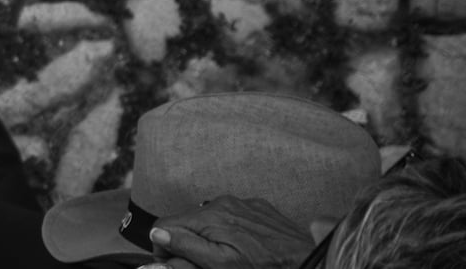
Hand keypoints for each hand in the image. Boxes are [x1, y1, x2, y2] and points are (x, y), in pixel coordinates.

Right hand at [151, 196, 313, 268]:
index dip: (164, 248)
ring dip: (207, 237)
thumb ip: (186, 247)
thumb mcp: (221, 265)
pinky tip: (243, 246)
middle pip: (183, 222)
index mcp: (209, 217)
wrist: (309, 260)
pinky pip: (230, 215)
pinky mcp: (256, 206)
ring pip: (206, 219)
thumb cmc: (265, 268)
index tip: (175, 263)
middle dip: (186, 243)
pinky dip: (228, 230)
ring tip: (227, 256)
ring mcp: (241, 203)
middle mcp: (222, 203)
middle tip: (204, 264)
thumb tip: (157, 235)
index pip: (163, 226)